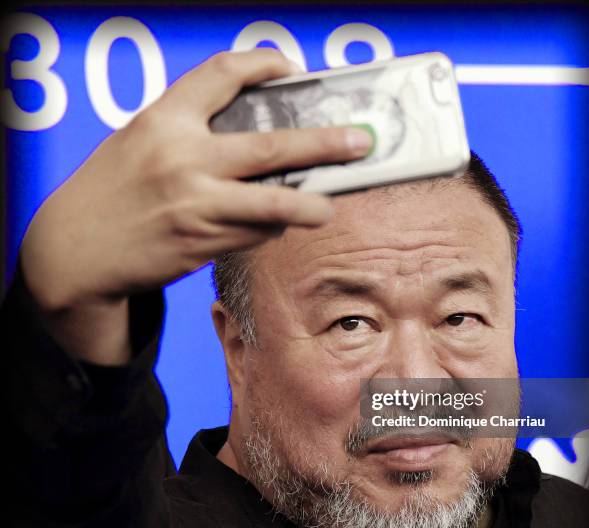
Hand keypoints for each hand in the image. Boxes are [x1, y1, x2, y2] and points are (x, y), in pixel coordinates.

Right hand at [19, 49, 371, 362]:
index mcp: (164, 120)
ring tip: (327, 205)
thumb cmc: (110, 191)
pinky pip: (253, 232)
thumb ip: (191, 134)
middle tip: (359, 143)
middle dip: (324, 144)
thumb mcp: (141, 143)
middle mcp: (184, 159)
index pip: (223, 74)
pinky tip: (273, 223)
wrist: (75, 248)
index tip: (292, 67)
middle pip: (272, 146)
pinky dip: (269, 226)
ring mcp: (196, 204)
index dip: (264, 63)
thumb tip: (254, 143)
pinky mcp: (202, 242)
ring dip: (309, 205)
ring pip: (273, 203)